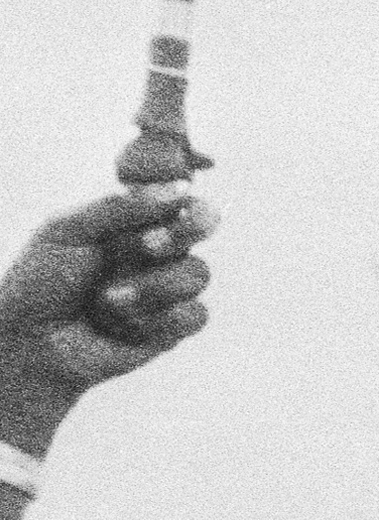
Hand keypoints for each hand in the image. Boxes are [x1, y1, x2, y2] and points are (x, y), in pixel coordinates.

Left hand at [0, 191, 213, 445]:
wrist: (37, 340)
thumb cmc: (43, 280)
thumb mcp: (68, 230)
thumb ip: (118, 208)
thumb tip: (177, 191)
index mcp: (130, 217)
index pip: (172, 191)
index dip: (190, 180)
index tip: (187, 187)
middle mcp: (156, 248)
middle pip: (200, 226)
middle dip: (184, 232)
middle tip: (150, 245)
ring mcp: (168, 286)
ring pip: (198, 273)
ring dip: (154, 288)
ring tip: (109, 302)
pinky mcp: (175, 325)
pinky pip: (196, 314)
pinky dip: (161, 320)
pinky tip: (126, 327)